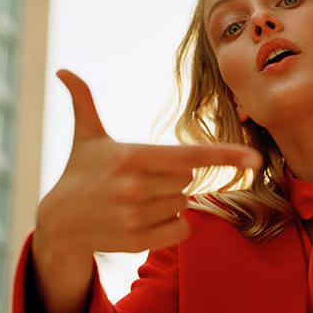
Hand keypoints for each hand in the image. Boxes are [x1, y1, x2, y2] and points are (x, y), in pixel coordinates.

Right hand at [36, 70, 261, 257]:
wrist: (58, 223)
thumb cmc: (80, 173)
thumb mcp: (85, 138)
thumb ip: (83, 102)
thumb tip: (63, 71)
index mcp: (132, 156)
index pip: (190, 155)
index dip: (225, 155)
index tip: (255, 159)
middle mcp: (135, 186)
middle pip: (189, 180)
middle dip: (171, 179)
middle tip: (140, 180)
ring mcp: (136, 216)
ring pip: (185, 205)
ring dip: (169, 203)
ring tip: (136, 201)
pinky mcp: (137, 242)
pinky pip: (181, 230)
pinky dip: (171, 226)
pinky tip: (144, 220)